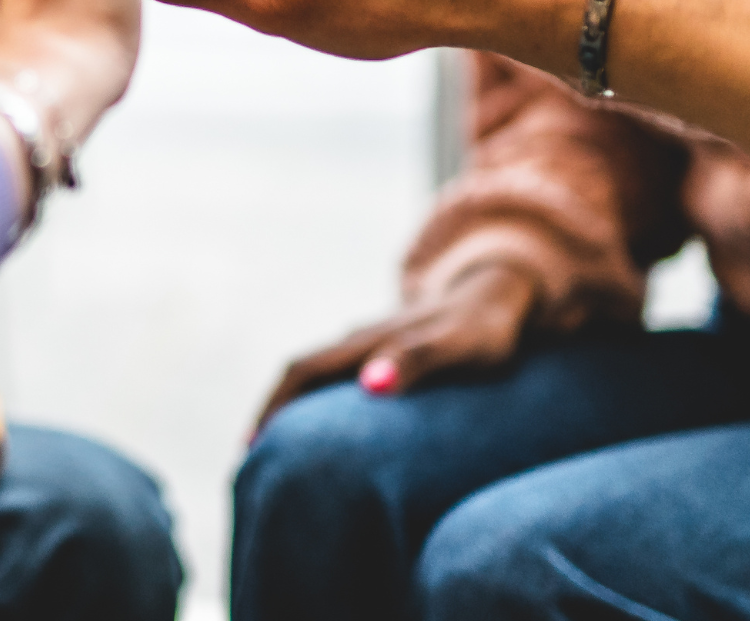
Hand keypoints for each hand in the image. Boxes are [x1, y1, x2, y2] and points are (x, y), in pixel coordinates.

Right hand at [253, 262, 540, 432]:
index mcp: (362, 341)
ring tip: (276, 449)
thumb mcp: (455, 345)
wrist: (500, 292)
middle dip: (270, 412)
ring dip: (290, 408)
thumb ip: (416, 360)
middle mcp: (355, 340)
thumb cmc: (481, 328)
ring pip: (313, 375)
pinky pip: (334, 378)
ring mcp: (367, 344)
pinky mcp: (381, 352)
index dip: (273, 407)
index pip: (300, 372)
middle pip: (297, 374)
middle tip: (249, 457)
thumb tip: (370, 384)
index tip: (252, 445)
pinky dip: (317, 404)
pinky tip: (325, 429)